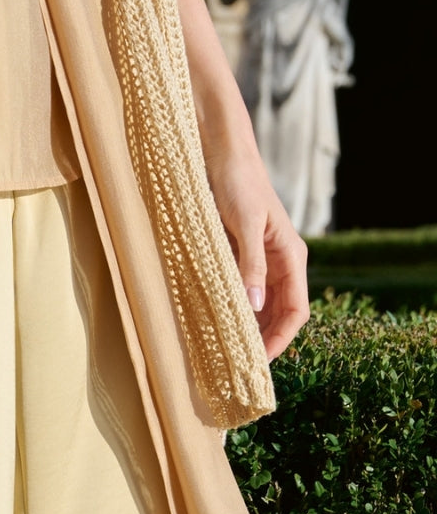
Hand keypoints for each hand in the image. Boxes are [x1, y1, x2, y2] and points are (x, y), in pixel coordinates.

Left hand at [206, 145, 309, 360]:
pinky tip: (218, 315)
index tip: (260, 359)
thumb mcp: (244, 223)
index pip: (296, 311)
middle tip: (240, 362)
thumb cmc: (238, 182)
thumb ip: (251, 264)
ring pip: (261, 302)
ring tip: (229, 347)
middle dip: (265, 338)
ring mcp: (263, 257)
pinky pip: (243, 286)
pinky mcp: (242, 250)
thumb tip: (253, 307)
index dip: (281, 338)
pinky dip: (234, 303)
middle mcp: (282, 260)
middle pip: (280, 312)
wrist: (224, 151)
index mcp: (292, 256)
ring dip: (249, 323)